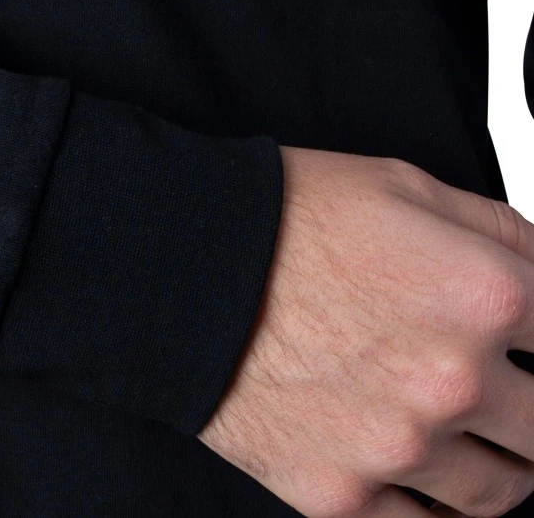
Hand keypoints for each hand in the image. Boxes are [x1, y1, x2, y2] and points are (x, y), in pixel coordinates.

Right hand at [198, 145, 533, 516]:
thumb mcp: (405, 189)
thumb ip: (502, 232)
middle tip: (511, 396)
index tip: (531, 347)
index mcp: (487, 296)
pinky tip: (420, 475)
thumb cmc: (280, 222)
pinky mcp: (338, 494)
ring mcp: (397, 448)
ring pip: (501, 492)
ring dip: (501, 466)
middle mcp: (455, 381)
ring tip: (471, 442)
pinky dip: (433, 506)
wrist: (177, 270)